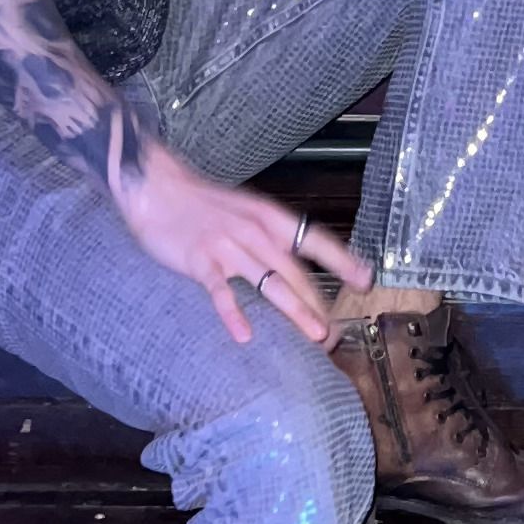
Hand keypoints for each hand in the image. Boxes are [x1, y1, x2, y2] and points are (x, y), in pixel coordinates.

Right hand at [114, 138, 375, 347]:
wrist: (158, 189)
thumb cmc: (206, 206)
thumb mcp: (248, 212)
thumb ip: (273, 236)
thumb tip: (299, 261)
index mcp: (269, 218)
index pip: (314, 240)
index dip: (342, 259)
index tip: (365, 280)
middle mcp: (255, 231)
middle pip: (295, 272)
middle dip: (318, 304)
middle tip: (335, 335)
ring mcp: (228, 246)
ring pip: (269, 282)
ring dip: (295, 310)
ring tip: (315, 334)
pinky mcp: (200, 260)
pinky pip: (220, 291)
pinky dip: (232, 313)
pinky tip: (244, 335)